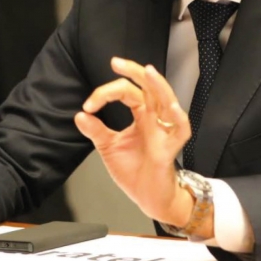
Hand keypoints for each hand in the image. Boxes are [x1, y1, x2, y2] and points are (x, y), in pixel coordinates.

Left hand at [74, 57, 191, 224]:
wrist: (148, 198)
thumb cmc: (134, 171)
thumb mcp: (109, 148)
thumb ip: (96, 130)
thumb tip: (79, 115)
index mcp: (141, 115)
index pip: (127, 91)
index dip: (105, 93)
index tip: (88, 106)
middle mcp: (155, 118)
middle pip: (149, 87)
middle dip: (135, 72)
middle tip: (116, 62)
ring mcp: (165, 131)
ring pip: (167, 101)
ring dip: (159, 86)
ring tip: (148, 71)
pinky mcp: (171, 148)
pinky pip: (181, 129)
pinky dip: (178, 118)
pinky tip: (170, 108)